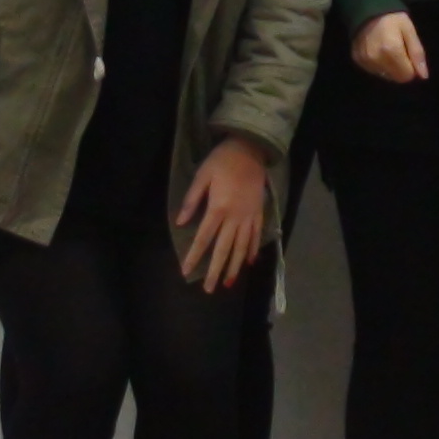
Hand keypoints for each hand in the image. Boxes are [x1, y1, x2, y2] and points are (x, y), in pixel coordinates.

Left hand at [173, 134, 272, 290]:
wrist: (250, 149)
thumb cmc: (221, 161)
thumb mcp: (202, 176)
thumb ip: (192, 200)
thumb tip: (180, 222)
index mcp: (218, 208)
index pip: (203, 238)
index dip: (194, 256)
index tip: (186, 272)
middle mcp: (234, 217)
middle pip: (224, 249)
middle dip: (215, 270)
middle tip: (209, 289)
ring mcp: (248, 217)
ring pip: (241, 247)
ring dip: (234, 266)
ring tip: (228, 283)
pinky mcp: (258, 213)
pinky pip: (255, 236)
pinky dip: (252, 251)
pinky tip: (249, 263)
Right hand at [349, 11, 428, 83]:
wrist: (366, 8)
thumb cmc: (392, 19)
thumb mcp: (409, 31)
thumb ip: (417, 54)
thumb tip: (424, 76)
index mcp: (392, 51)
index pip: (407, 75)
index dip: (412, 68)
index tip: (409, 55)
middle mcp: (377, 59)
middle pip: (396, 78)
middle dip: (401, 69)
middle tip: (400, 53)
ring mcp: (365, 60)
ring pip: (385, 76)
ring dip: (390, 68)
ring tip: (388, 50)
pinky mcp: (358, 60)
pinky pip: (374, 71)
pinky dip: (379, 65)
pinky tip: (378, 51)